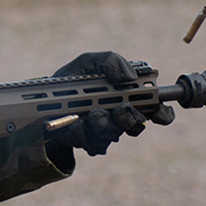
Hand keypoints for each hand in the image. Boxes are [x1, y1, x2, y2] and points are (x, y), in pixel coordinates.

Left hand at [49, 51, 175, 156]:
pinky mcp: (87, 143)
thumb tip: (130, 77)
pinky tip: (74, 125)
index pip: (156, 109)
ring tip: (91, 116)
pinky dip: (84, 134)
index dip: (162, 113)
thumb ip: (111, 61)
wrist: (42, 98)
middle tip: (119, 110)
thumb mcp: (88, 61)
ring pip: (114, 135)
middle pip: (136, 126)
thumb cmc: (72, 78)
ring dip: (103, 125)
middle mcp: (119, 115)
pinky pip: (93, 145)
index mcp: (127, 96)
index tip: (156, 110)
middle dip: (128, 118)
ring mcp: (104, 131)